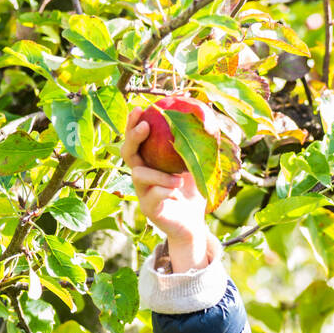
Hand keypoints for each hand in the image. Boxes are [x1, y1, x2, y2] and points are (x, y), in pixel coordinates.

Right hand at [123, 108, 210, 269]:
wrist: (194, 223)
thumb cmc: (193, 191)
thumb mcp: (198, 163)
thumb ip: (198, 142)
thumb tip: (206, 112)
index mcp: (149, 161)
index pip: (136, 139)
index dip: (133, 123)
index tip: (142, 108)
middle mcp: (141, 174)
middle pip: (127, 152)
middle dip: (132, 137)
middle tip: (145, 126)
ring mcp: (142, 192)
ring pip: (139, 175)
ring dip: (157, 173)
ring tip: (179, 178)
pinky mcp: (149, 208)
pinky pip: (151, 196)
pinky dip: (165, 189)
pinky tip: (178, 188)